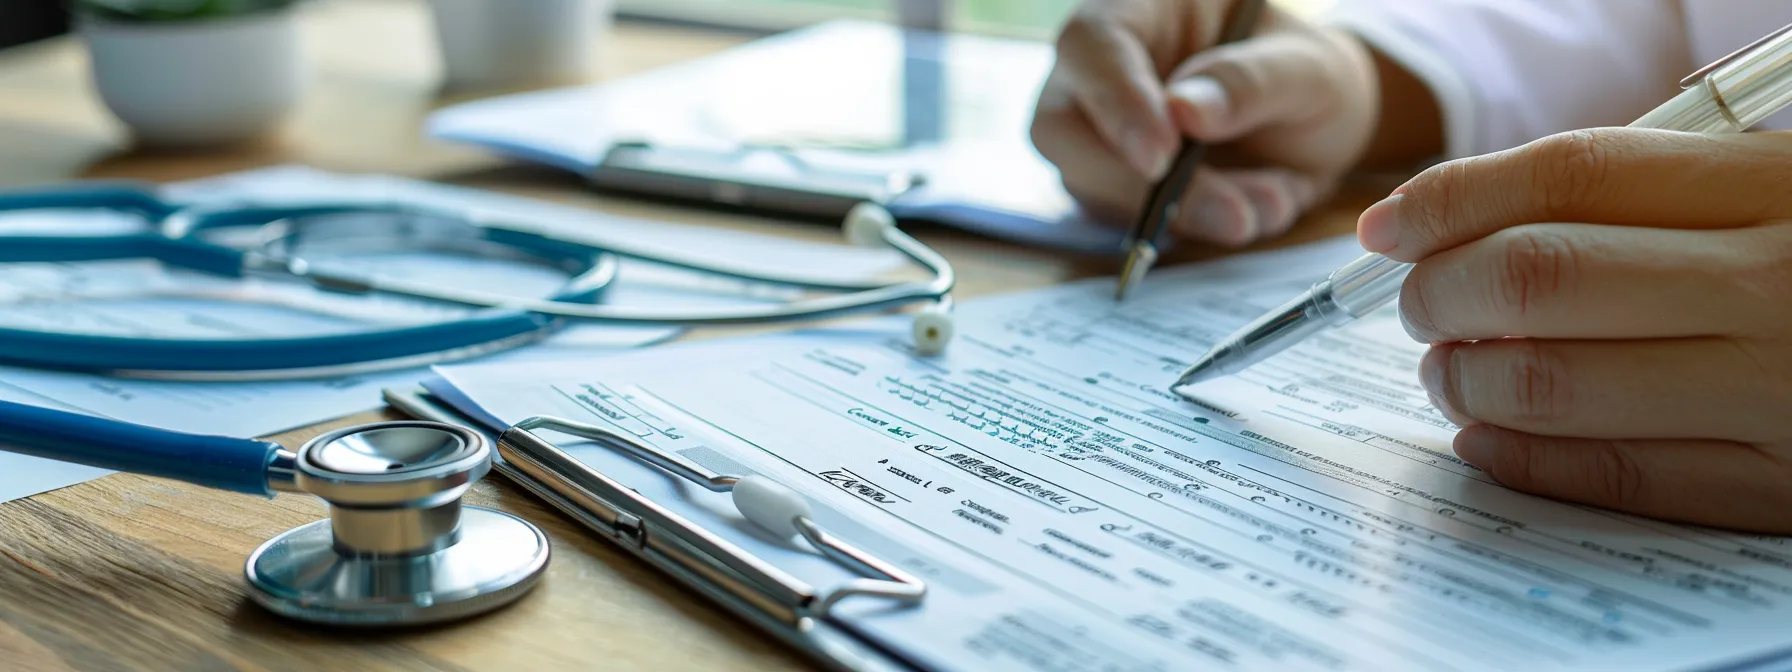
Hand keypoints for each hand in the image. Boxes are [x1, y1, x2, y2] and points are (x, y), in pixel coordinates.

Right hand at [1029, 0, 1384, 246]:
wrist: (1319, 123)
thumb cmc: (1303, 74)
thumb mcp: (1307, 68)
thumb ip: (1250, 84)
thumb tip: (1185, 113)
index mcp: (1140, 10)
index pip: (1092, 45)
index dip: (1116, 101)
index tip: (1161, 156)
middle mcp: (1104, 71)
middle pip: (1059, 127)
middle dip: (1132, 182)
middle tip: (1225, 212)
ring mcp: (1101, 134)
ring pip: (1091, 186)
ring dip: (1184, 212)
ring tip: (1271, 201)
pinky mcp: (1114, 188)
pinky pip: (1128, 222)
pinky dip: (1197, 227)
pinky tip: (1260, 206)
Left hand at [1360, 128, 1791, 533]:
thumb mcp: (1783, 186)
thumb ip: (1657, 190)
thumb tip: (1467, 219)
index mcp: (1782, 187)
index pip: (1570, 176)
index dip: (1452, 198)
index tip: (1387, 224)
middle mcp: (1780, 287)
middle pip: (1539, 277)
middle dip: (1439, 290)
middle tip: (1415, 303)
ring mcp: (1785, 396)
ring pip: (1554, 383)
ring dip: (1463, 378)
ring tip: (1446, 368)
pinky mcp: (1790, 490)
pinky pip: (1617, 476)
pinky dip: (1521, 458)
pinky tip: (1486, 438)